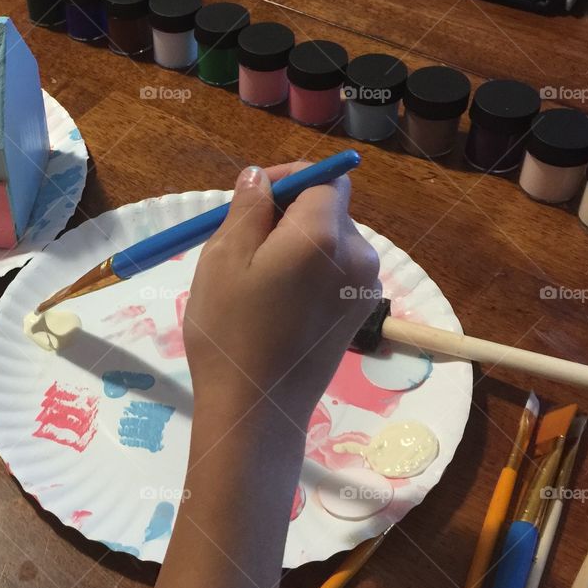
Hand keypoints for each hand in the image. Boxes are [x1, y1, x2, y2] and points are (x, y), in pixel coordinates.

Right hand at [184, 162, 380, 425]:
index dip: (290, 178)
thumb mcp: (223, 259)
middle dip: (291, 213)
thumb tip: (260, 178)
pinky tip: (279, 302)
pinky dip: (310, 272)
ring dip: (298, 244)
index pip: (323, 179)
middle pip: (330, 209)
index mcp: (322, 234)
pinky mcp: (359, 313)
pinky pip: (337, 272)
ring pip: (332, 241)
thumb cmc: (230, 332)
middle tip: (244, 241)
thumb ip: (248, 208)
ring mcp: (364, 287)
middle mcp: (356, 255)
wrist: (257, 409)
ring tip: (257, 278)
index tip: (254, 196)